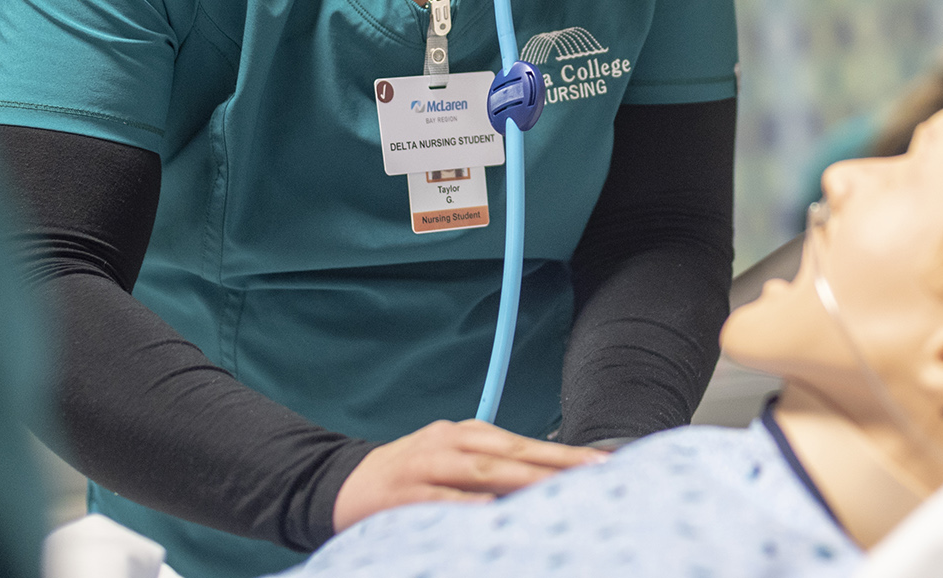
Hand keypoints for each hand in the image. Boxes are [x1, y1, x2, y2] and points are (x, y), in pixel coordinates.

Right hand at [332, 418, 605, 531]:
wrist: (340, 485)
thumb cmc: (408, 476)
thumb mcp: (451, 461)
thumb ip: (492, 468)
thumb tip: (547, 481)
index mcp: (465, 433)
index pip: (524, 443)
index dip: (564, 453)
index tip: (603, 463)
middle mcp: (449, 442)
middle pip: (511, 452)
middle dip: (556, 463)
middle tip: (597, 473)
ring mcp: (425, 465)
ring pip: (480, 470)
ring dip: (521, 478)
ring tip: (557, 488)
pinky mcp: (402, 493)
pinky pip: (438, 498)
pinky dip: (464, 503)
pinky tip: (490, 509)